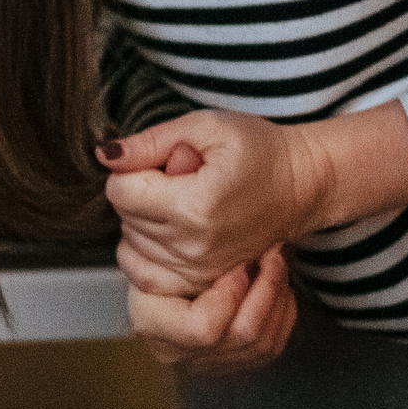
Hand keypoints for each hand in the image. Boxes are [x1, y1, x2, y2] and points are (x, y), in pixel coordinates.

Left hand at [98, 112, 329, 297]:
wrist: (301, 184)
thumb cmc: (260, 151)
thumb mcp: (205, 127)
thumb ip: (150, 142)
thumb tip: (106, 154)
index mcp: (193, 206)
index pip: (119, 191)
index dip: (132, 168)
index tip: (162, 161)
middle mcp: (193, 246)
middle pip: (124, 217)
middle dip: (139, 193)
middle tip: (178, 178)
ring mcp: (199, 269)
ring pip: (131, 245)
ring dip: (144, 221)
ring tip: (181, 201)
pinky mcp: (202, 281)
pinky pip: (148, 275)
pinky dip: (148, 251)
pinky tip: (171, 229)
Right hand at [123, 242, 296, 373]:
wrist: (154, 282)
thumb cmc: (150, 259)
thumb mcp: (152, 247)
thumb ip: (175, 246)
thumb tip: (211, 227)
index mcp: (152, 324)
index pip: (203, 328)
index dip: (229, 296)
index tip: (239, 264)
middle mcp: (180, 352)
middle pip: (242, 335)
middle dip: (267, 289)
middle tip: (273, 255)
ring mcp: (208, 363)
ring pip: (262, 345)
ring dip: (278, 299)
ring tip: (278, 265)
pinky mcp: (230, 363)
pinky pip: (270, 348)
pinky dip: (283, 315)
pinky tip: (279, 288)